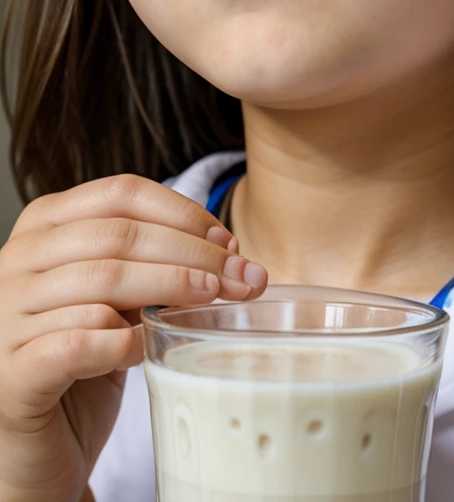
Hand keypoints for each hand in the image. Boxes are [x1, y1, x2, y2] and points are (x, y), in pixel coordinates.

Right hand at [0, 173, 267, 501]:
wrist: (31, 449)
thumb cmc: (80, 363)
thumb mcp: (117, 300)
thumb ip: (153, 266)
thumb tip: (229, 252)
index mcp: (42, 227)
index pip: (121, 193)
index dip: (183, 213)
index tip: (228, 242)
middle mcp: (15, 262)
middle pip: (120, 235)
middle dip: (192, 252)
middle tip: (240, 277)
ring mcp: (5, 316)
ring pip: (103, 281)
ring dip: (171, 287)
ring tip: (212, 302)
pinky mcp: (11, 374)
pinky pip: (77, 342)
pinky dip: (122, 343)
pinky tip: (145, 350)